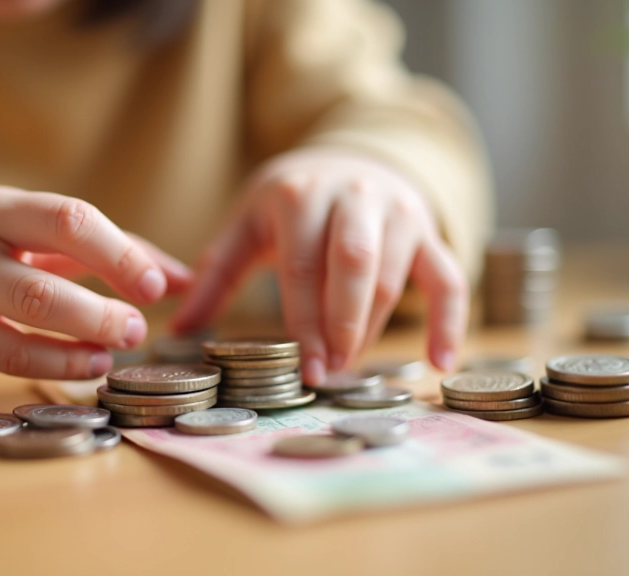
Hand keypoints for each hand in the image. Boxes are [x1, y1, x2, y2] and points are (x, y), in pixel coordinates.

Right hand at [0, 186, 191, 378]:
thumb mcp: (42, 231)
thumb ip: (116, 249)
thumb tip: (186, 282)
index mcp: (0, 208)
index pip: (67, 220)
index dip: (117, 255)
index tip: (152, 287)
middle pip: (41, 284)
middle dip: (100, 312)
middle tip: (138, 328)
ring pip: (21, 324)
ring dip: (79, 343)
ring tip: (116, 351)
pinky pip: (4, 359)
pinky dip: (53, 365)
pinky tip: (87, 366)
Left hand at [173, 149, 467, 383]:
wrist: (346, 159)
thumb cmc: (289, 202)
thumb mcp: (248, 223)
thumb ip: (216, 272)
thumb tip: (177, 328)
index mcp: (301, 195)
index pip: (302, 266)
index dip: (303, 322)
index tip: (304, 369)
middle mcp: (355, 196)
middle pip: (354, 266)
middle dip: (342, 325)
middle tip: (329, 373)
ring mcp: (398, 212)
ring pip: (394, 276)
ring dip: (375, 329)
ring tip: (352, 369)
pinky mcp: (429, 231)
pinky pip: (450, 278)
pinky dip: (450, 321)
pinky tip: (441, 363)